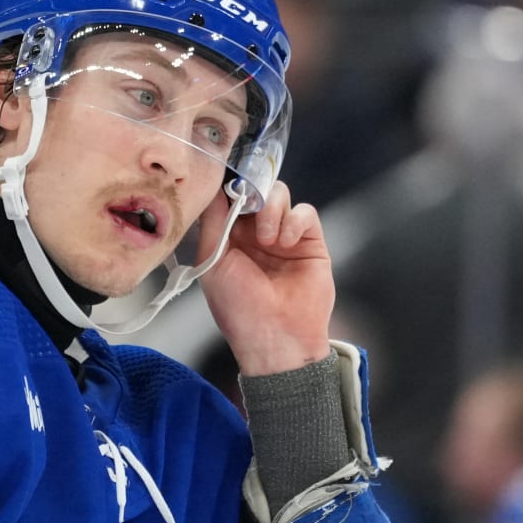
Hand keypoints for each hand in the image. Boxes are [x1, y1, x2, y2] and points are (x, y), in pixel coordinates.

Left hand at [198, 182, 333, 375]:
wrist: (275, 337)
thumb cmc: (238, 308)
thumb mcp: (212, 262)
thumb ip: (213, 223)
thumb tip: (215, 188)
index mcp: (229, 238)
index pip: (230, 198)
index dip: (229, 188)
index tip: (226, 185)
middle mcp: (256, 234)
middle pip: (256, 189)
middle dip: (252, 193)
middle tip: (249, 208)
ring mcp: (284, 236)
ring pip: (280, 195)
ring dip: (272, 209)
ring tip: (268, 240)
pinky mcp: (310, 242)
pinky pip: (305, 213)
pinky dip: (294, 220)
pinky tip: (285, 242)